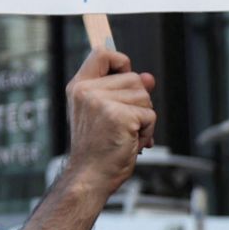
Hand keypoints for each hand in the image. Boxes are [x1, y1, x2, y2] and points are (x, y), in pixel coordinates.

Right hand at [63, 47, 156, 194]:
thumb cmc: (97, 149)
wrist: (90, 176)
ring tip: (125, 134)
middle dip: (139, 102)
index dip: (120, 61)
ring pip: (144, 97)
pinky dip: (147, 130)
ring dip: (144, 118)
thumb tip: (149, 77)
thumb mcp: (106, 114)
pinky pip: (150, 114)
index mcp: (79, 87)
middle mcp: (86, 91)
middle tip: (123, 124)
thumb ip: (124, 92)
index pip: (102, 53)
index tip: (124, 74)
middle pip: (134, 78)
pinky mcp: (118, 115)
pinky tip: (131, 141)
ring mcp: (101, 102)